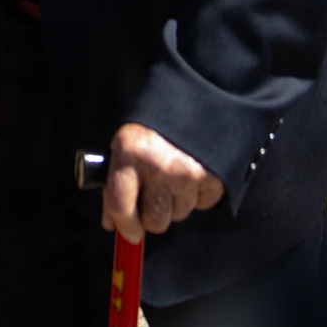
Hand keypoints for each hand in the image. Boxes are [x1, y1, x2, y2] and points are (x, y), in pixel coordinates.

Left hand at [102, 122, 223, 244]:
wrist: (194, 94)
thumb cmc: (153, 123)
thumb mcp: (125, 144)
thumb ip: (115, 183)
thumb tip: (112, 224)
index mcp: (129, 152)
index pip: (120, 206)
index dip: (123, 225)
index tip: (128, 232)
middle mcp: (158, 165)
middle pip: (154, 222)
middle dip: (151, 214)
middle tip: (153, 193)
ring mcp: (188, 172)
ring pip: (178, 215)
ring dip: (174, 202)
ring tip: (173, 174)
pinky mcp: (214, 177)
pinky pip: (202, 204)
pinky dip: (197, 194)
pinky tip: (191, 172)